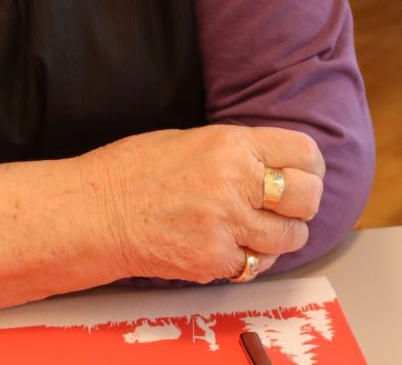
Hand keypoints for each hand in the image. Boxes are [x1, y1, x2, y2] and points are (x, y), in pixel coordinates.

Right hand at [77, 124, 324, 282]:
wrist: (96, 210)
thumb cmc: (134, 169)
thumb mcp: (190, 139)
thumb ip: (236, 151)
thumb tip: (275, 164)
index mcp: (229, 144)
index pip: (303, 153)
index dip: (309, 164)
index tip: (303, 171)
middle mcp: (235, 183)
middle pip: (307, 197)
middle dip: (304, 201)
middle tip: (289, 203)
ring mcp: (227, 226)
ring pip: (290, 237)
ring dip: (281, 234)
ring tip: (259, 226)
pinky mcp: (216, 261)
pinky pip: (257, 264)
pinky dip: (251, 257)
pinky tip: (231, 244)